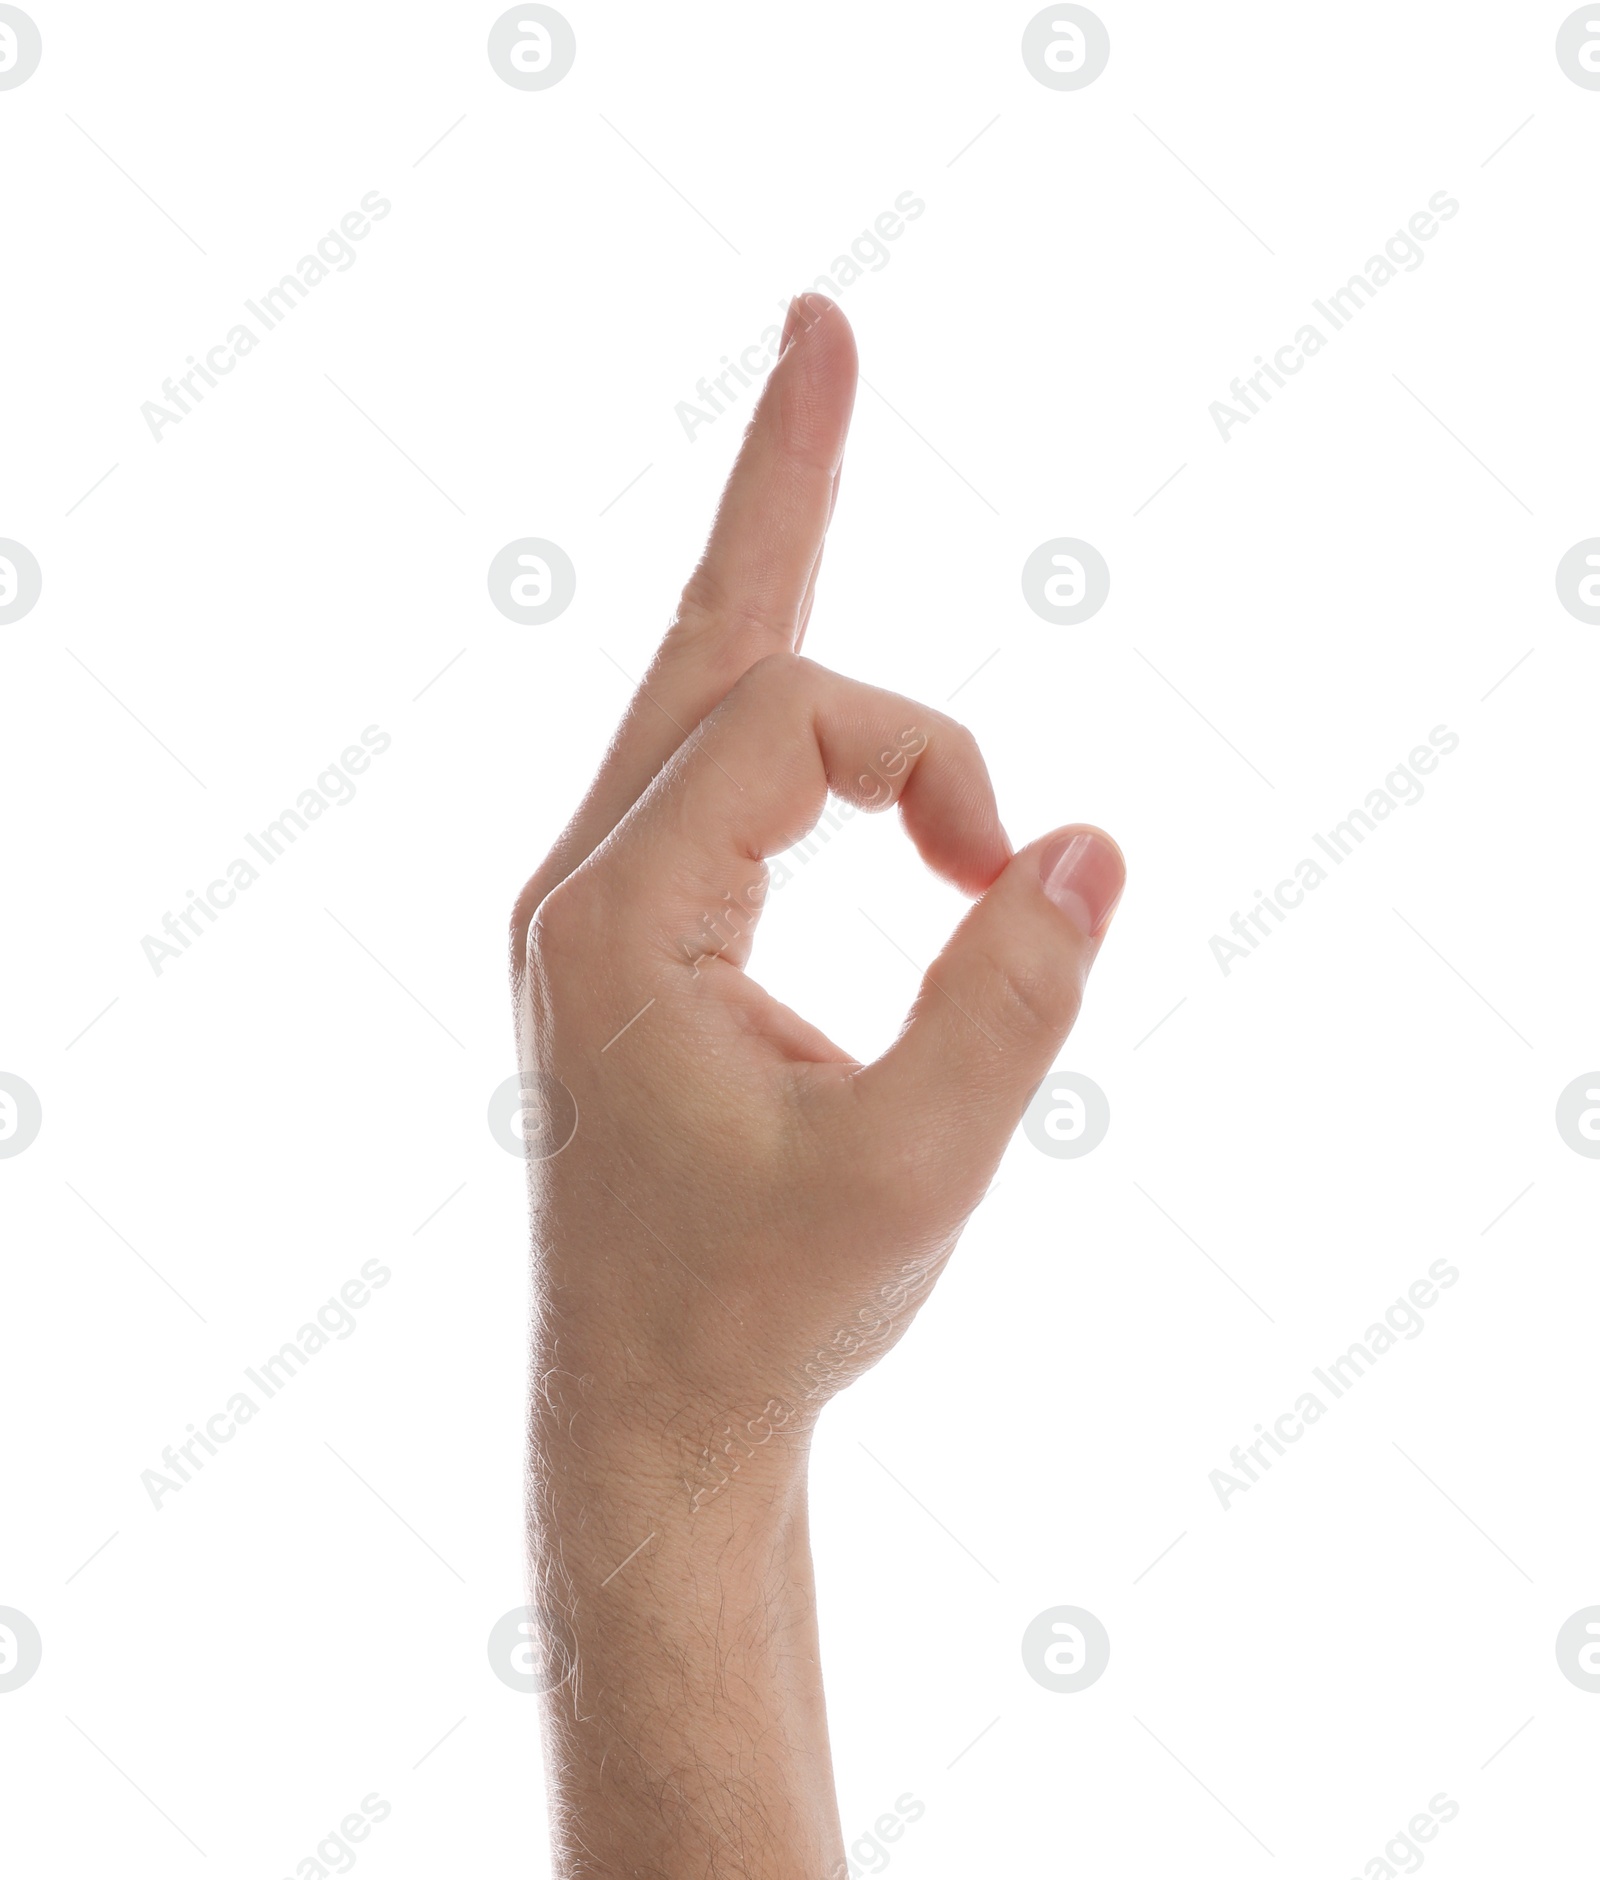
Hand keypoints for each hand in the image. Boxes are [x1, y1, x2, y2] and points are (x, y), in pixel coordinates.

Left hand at [511, 295, 1124, 1514]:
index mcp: (615, 918)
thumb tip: (1090, 841)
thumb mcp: (915, 1169)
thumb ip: (1012, 998)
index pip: (794, 720)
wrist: (648, 1424)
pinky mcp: (629, 964)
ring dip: (772, 582)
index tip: (1009, 878)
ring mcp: (594, 924)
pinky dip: (786, 725)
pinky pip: (707, 791)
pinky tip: (814, 679)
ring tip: (813, 416)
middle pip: (705, 646)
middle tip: (825, 326)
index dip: (934, 760)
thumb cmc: (762, 1313)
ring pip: (696, 706)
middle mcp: (579, 892)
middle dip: (782, 491)